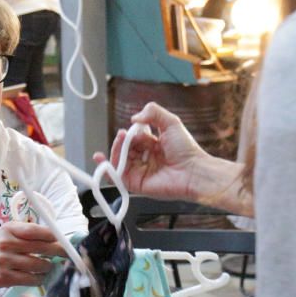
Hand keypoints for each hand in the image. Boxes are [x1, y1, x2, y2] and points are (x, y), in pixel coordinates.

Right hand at [0, 221, 64, 291]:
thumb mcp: (8, 233)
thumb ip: (28, 233)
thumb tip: (56, 237)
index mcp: (9, 229)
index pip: (36, 231)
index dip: (53, 236)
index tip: (64, 240)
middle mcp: (6, 243)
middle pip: (41, 248)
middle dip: (58, 252)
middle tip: (66, 255)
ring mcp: (4, 261)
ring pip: (38, 265)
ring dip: (48, 267)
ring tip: (48, 266)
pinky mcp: (4, 277)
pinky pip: (30, 279)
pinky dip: (39, 278)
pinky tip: (39, 276)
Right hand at [94, 102, 210, 201]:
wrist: (193, 171)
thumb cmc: (187, 150)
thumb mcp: (171, 122)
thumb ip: (153, 112)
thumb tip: (133, 118)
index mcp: (153, 145)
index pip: (134, 138)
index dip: (131, 132)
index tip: (134, 127)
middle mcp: (145, 158)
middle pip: (124, 148)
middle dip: (122, 141)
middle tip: (125, 135)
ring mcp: (140, 171)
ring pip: (118, 161)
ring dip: (114, 150)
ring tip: (120, 142)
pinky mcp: (136, 184)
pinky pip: (117, 177)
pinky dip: (107, 169)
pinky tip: (102, 159)